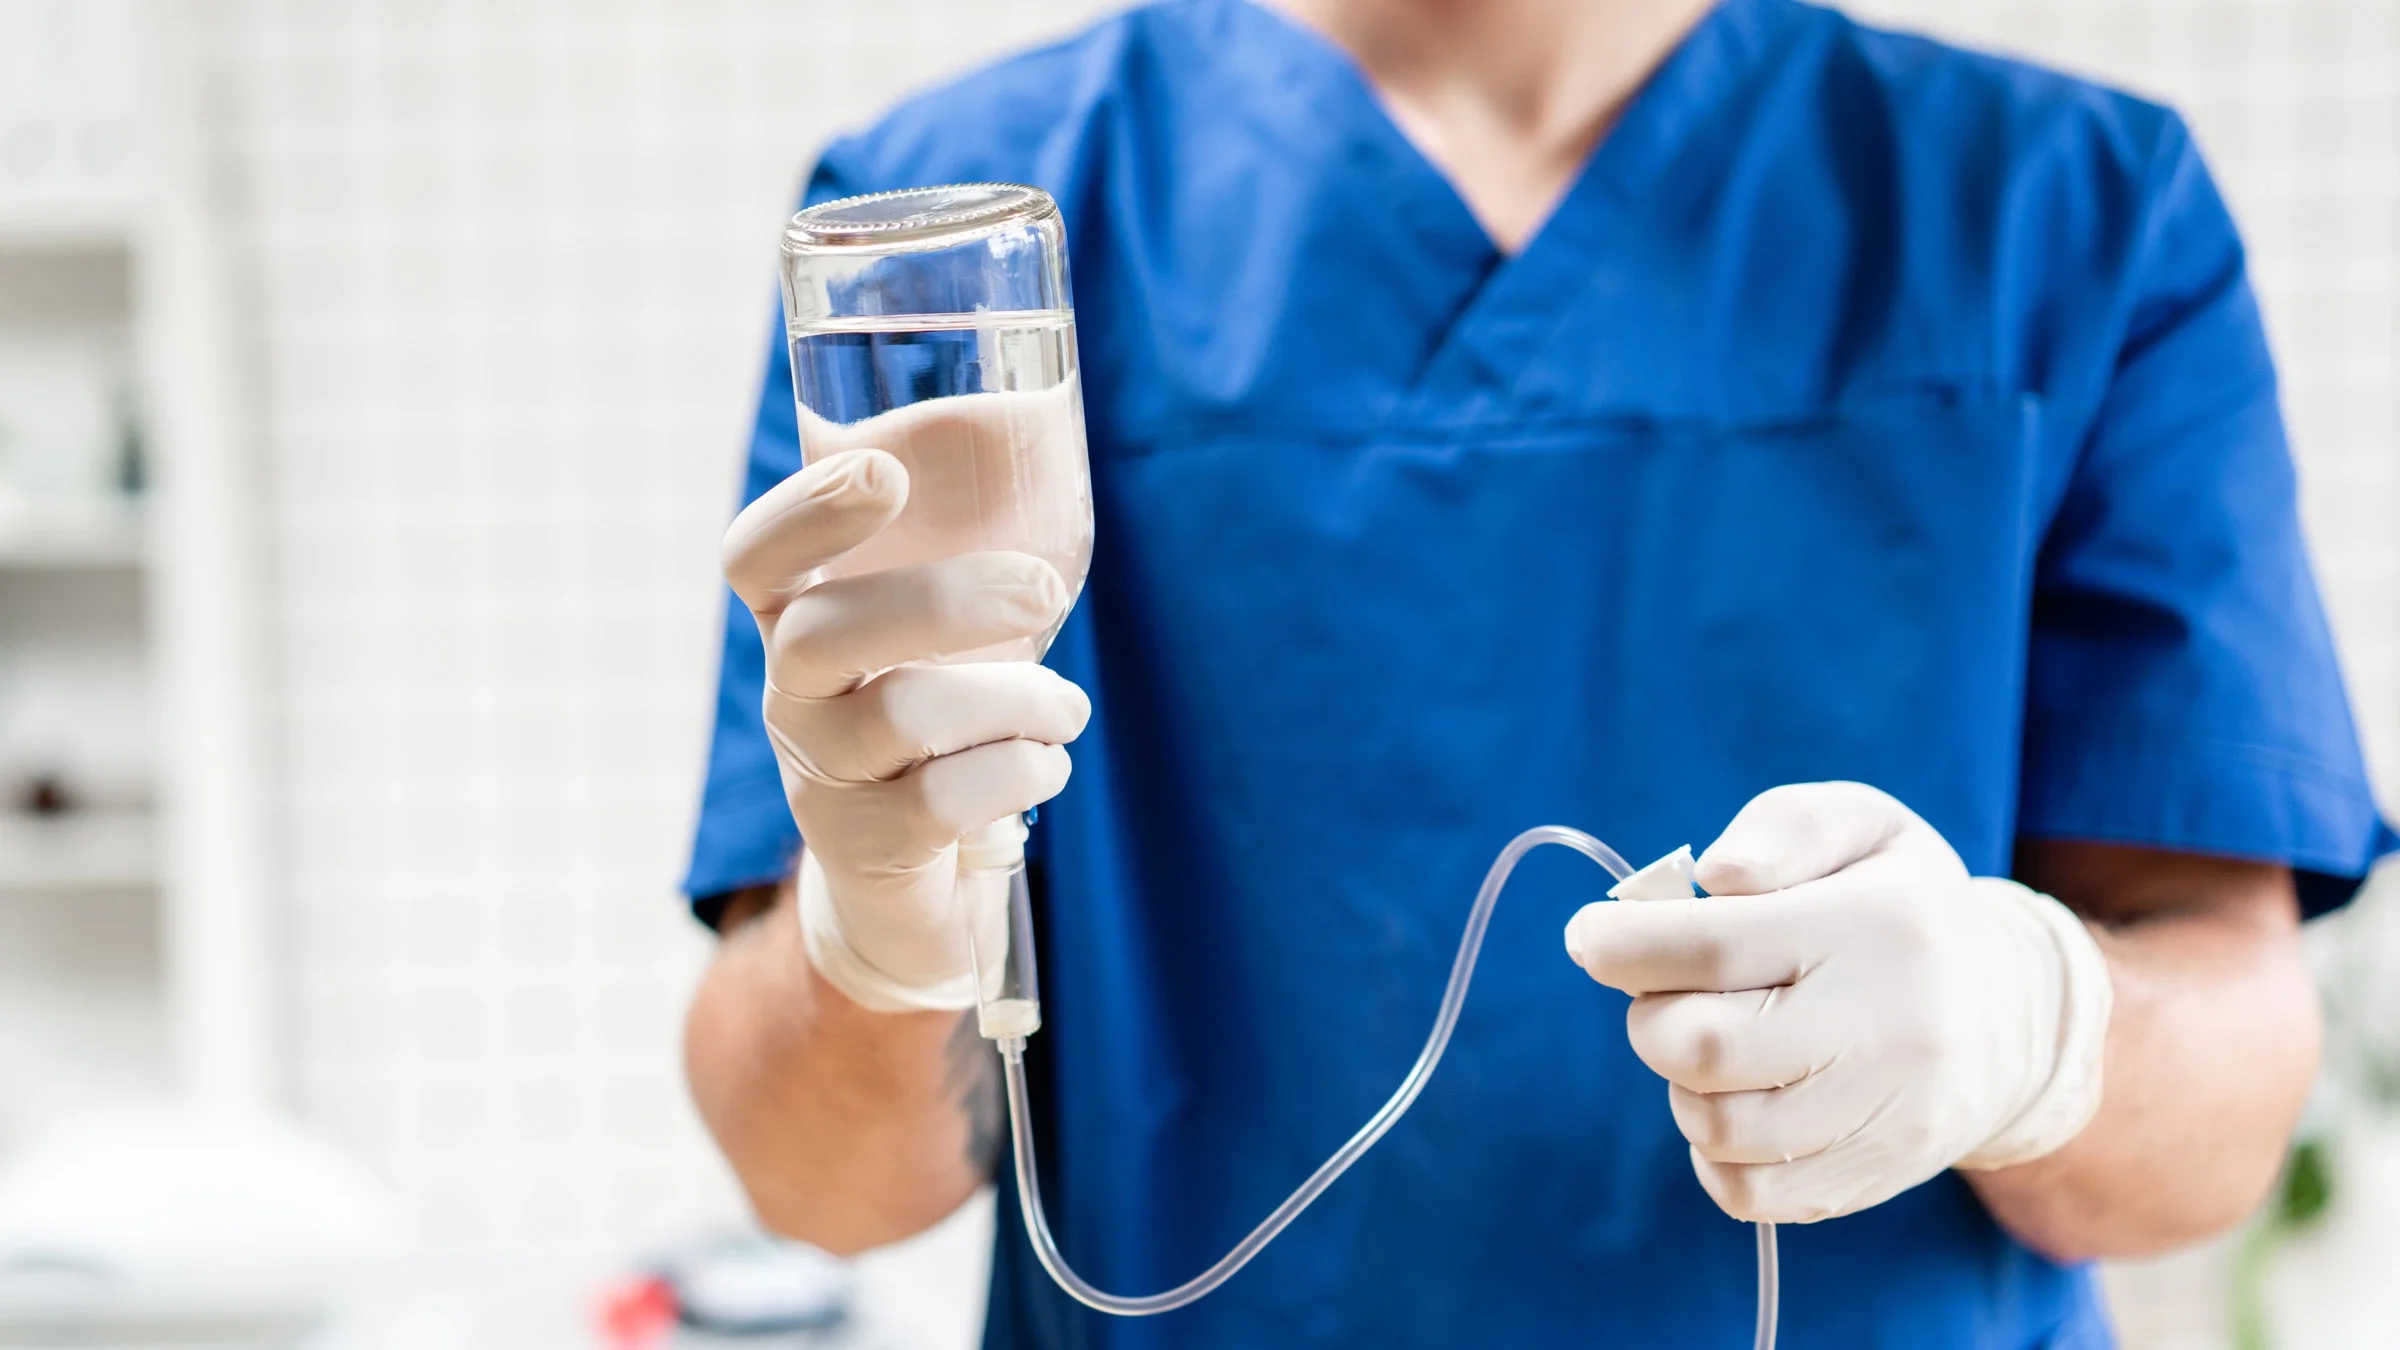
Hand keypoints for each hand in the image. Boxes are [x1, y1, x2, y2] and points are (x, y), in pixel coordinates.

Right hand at [721, 448, 1089, 1011]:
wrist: (913, 888)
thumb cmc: (941, 729)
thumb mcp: (935, 643)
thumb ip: (958, 559)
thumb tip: (1046, 428)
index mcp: (798, 624)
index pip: (756, 558)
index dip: (807, 511)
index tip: (884, 471)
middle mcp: (790, 695)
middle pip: (827, 630)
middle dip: (948, 600)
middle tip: (1044, 587)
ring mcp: (819, 775)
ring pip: (908, 713)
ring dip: (1019, 699)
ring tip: (1064, 708)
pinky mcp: (865, 847)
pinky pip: (948, 796)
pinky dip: (1024, 770)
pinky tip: (1044, 765)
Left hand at [1563, 782, 2112, 1223]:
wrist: (2013, 1017)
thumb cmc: (1901, 905)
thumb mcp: (1863, 827)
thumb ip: (1783, 828)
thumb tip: (1711, 874)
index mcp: (1878, 925)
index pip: (1717, 946)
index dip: (1624, 944)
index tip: (1590, 936)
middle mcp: (1890, 1027)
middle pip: (1703, 1047)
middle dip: (1648, 1015)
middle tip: (1663, 990)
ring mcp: (1886, 1115)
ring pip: (1717, 1127)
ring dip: (1682, 1081)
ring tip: (1716, 1038)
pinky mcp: (1874, 1177)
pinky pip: (1746, 1191)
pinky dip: (1712, 1148)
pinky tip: (1740, 1097)